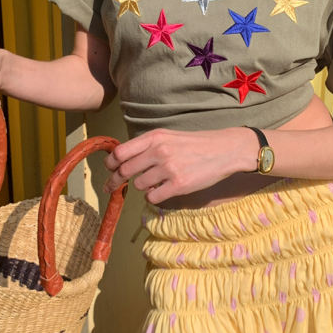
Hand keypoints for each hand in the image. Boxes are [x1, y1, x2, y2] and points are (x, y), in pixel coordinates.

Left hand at [102, 127, 254, 203]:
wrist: (224, 150)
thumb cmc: (195, 144)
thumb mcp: (169, 136)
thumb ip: (147, 145)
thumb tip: (123, 159)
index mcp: (155, 137)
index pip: (120, 152)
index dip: (110, 163)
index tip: (108, 169)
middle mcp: (159, 151)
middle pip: (124, 170)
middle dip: (114, 181)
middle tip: (111, 187)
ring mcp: (169, 169)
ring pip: (139, 185)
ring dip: (142, 186)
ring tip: (154, 182)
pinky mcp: (179, 185)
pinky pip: (153, 196)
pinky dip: (153, 196)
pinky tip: (161, 191)